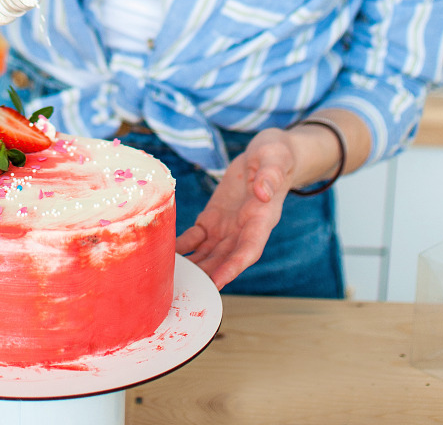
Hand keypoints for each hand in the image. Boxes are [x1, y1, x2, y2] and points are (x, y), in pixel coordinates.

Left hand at [175, 129, 295, 289]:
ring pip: (208, 253)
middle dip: (207, 274)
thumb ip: (270, 176)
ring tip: (173, 278)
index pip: (249, 249)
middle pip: (225, 258)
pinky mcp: (213, 217)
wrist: (265, 154)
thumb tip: (262, 192)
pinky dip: (183, 246)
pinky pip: (196, 237)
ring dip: (193, 266)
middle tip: (187, 288)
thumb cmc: (276, 156)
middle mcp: (244, 229)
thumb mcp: (275, 159)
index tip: (218, 281)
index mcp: (261, 219)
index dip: (233, 267)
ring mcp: (227, 226)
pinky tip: (167, 253)